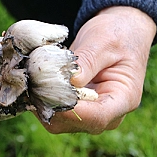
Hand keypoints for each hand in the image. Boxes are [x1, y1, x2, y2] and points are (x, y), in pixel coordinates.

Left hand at [41, 6, 156, 133]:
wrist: (117, 33)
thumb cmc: (115, 35)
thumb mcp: (104, 42)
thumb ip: (88, 61)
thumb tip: (71, 81)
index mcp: (124, 99)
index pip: (97, 117)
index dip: (71, 111)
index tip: (50, 94)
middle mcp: (108, 114)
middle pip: (74, 123)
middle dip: (51, 106)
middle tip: (33, 83)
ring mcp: (90, 114)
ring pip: (59, 121)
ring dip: (43, 104)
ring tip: (32, 81)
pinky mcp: (74, 109)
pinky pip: (53, 113)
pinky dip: (41, 100)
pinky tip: (34, 83)